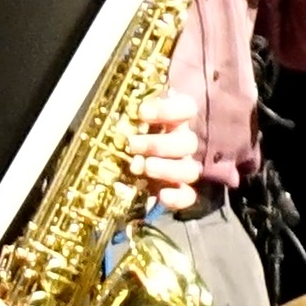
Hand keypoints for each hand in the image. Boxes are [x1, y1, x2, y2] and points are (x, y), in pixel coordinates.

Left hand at [123, 80, 207, 211]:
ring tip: (143, 167)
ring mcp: (181, 168)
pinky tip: (162, 196)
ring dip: (167, 168)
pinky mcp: (176, 191)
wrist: (116, 169)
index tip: (142, 113)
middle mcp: (181, 142)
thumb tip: (119, 113)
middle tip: (133, 145)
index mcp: (173, 120)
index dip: (169, 109)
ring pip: (190, 169)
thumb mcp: (122, 122)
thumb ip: (125, 117)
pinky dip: (177, 197)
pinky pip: (188, 196)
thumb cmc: (121, 136)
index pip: (187, 107)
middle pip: (187, 142)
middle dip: (159, 144)